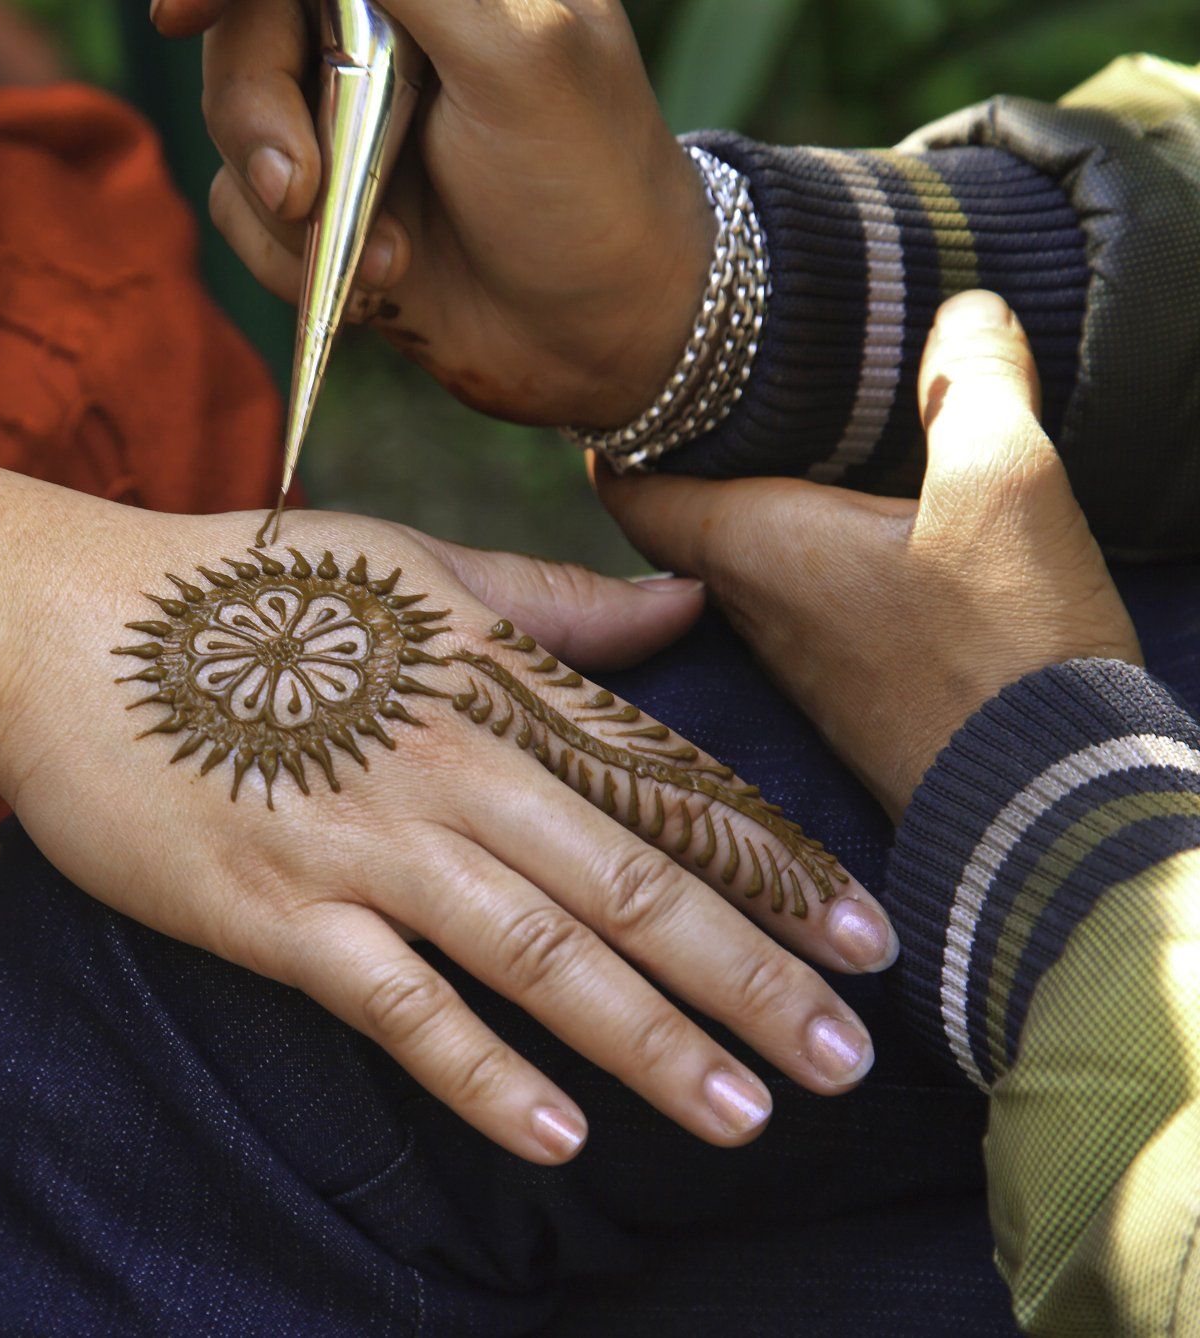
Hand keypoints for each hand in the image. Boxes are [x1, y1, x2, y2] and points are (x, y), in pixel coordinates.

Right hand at [0, 507, 898, 1162]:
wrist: (63, 632)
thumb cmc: (238, 593)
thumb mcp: (403, 565)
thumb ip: (548, 601)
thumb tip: (681, 600)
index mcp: (490, 676)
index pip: (664, 783)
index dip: (777, 866)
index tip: (871, 939)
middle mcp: (450, 763)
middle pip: (631, 882)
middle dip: (754, 976)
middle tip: (851, 1060)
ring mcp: (366, 843)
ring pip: (542, 953)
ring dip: (653, 1039)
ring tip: (746, 1113)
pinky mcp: (279, 915)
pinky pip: (403, 1007)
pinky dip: (485, 1073)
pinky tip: (562, 1134)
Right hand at [158, 0, 709, 426]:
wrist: (605, 338)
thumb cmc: (587, 185)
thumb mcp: (514, 53)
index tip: (178, 14)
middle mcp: (383, 31)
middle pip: (245, 34)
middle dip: (259, 117)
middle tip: (301, 189)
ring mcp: (348, 120)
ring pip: (233, 127)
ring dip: (289, 209)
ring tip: (387, 256)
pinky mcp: (325, 205)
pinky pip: (242, 211)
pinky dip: (290, 259)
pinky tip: (377, 283)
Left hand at [596, 291, 1142, 820]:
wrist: (1046, 808)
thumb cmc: (1004, 649)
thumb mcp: (1004, 486)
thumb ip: (974, 383)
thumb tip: (962, 307)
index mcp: (750, 547)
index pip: (629, 485)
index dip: (619, 426)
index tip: (625, 374)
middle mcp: (750, 608)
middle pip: (684, 516)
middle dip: (694, 451)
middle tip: (718, 383)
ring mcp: (799, 659)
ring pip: (748, 560)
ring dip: (761, 501)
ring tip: (798, 433)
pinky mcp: (853, 692)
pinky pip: (809, 600)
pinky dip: (819, 551)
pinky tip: (873, 524)